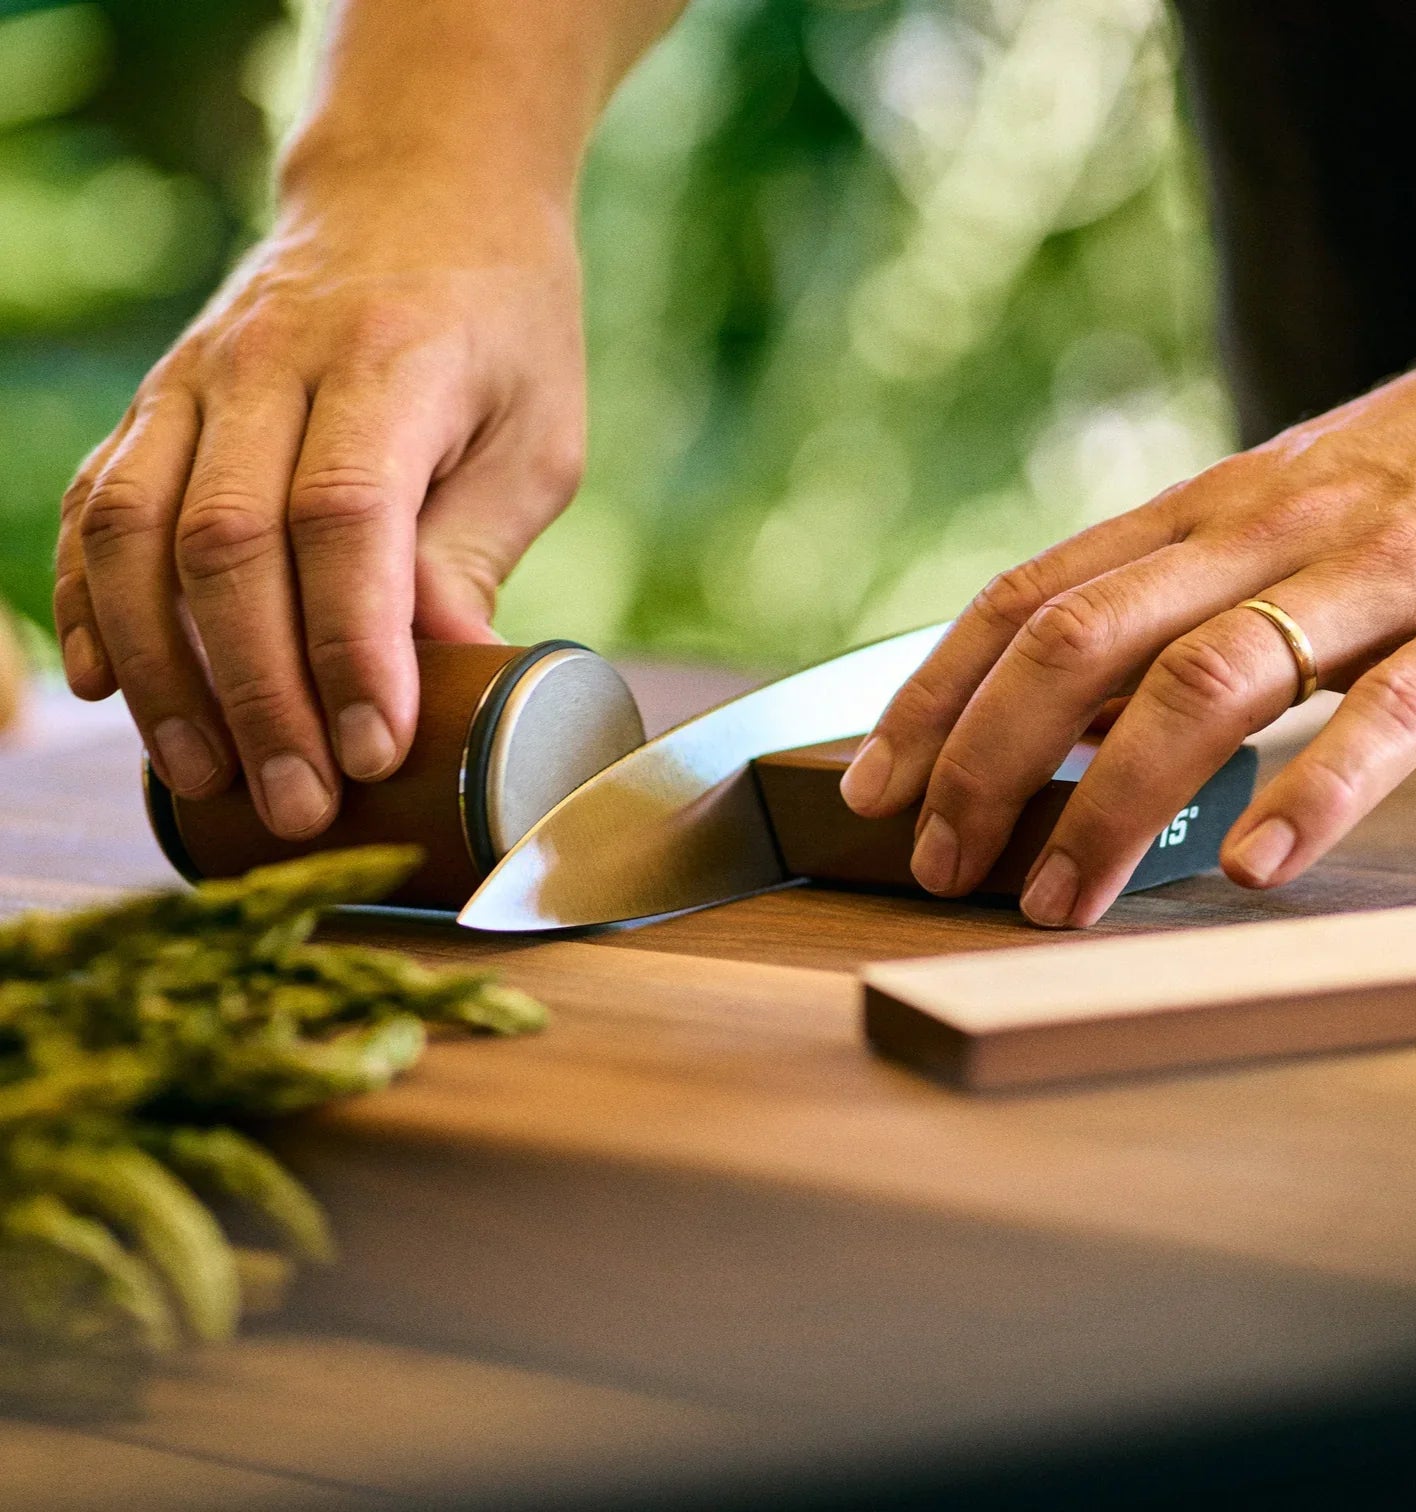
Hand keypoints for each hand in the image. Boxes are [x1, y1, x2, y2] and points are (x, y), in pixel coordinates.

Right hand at [53, 171, 584, 838]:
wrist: (420, 186)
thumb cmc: (502, 326)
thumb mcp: (534, 436)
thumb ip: (473, 548)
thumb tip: (437, 678)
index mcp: (390, 363)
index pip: (345, 519)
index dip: (351, 647)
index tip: (374, 750)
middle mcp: (270, 363)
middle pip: (229, 544)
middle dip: (258, 693)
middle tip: (298, 805)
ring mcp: (194, 378)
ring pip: (138, 533)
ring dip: (162, 672)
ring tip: (204, 777)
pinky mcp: (156, 403)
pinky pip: (98, 508)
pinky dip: (91, 605)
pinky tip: (106, 688)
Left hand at [841, 320, 1415, 925]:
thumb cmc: (1405, 489)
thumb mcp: (1262, 532)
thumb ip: (1164, 612)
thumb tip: (1060, 725)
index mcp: (1196, 514)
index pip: (1026, 597)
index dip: (933, 693)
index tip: (872, 786)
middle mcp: (1261, 531)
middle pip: (1082, 639)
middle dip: (988, 760)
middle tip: (943, 865)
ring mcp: (1375, 574)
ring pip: (1208, 679)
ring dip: (1113, 802)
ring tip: (1059, 899)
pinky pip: (1396, 711)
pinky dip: (1318, 789)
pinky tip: (1252, 864)